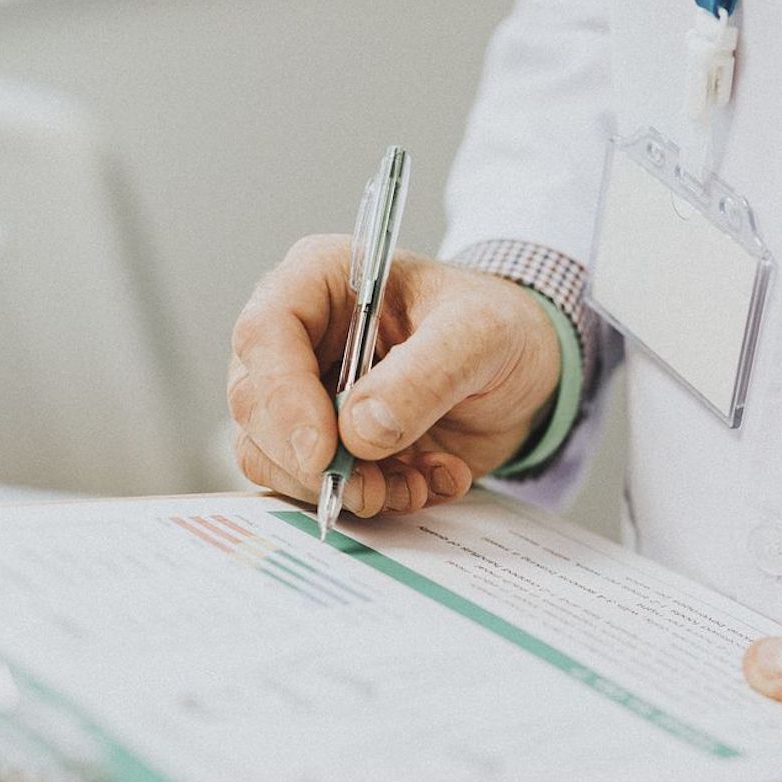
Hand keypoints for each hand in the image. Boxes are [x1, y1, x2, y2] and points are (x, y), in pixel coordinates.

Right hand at [228, 235, 560, 515]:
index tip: (323, 452)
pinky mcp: (328, 445)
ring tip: (414, 481)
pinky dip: (372, 500)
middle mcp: (300, 338)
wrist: (525, 370)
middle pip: (256, 406)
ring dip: (344, 488)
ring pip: (274, 458)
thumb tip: (358, 431)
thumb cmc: (499, 327)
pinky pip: (316, 488)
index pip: (265, 334)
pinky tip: (424, 481)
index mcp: (320, 281)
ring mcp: (306, 395)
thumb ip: (424, 376)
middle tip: (370, 487)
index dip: (282, 398)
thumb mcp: (480, 336)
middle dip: (312, 461)